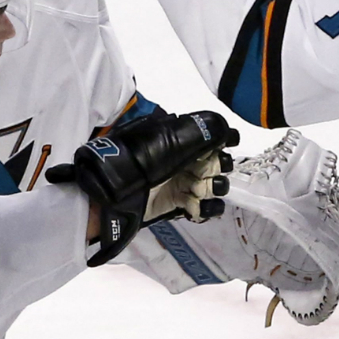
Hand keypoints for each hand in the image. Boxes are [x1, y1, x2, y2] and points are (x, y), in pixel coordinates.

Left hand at [47, 111, 238, 265]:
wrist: (111, 194)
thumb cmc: (139, 161)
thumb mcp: (168, 139)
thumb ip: (202, 132)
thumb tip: (227, 129)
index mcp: (182, 138)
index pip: (215, 137)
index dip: (224, 141)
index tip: (226, 145)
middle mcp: (185, 159)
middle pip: (220, 162)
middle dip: (217, 165)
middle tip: (202, 170)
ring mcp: (183, 183)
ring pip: (216, 186)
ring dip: (213, 187)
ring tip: (198, 189)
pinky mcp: (179, 206)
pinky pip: (206, 209)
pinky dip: (207, 209)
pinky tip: (195, 206)